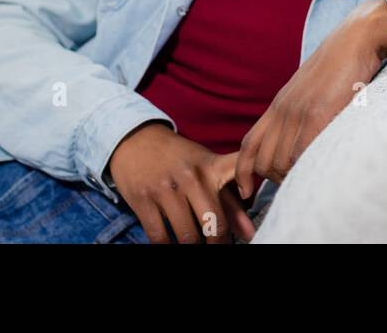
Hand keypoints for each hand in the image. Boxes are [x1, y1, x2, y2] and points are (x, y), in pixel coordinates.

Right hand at [107, 121, 255, 243]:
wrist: (136, 140)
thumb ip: (230, 202)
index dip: (247, 204)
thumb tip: (249, 234)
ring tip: (195, 246)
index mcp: (212, 168)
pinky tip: (172, 244)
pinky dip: (168, 247)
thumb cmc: (179, 159)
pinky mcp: (142, 200)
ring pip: (187, 235)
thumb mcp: (206, 170)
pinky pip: (159, 237)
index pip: (238, 179)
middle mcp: (191, 177)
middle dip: (217, 244)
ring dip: (193, 248)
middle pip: (214, 223)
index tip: (250, 230)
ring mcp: (165, 189)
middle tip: (216, 247)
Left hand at [234, 0, 386, 198]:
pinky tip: (320, 169)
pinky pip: (301, 153)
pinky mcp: (317, 113)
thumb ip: (301, 112)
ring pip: (280, 162)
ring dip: (293, 177)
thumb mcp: (311, 89)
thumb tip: (304, 139)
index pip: (249, 144)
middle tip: (295, 185)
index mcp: (279, 103)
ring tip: (312, 178)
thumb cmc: (343, 64)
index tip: (245, 191)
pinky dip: (307, 168)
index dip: (242, 172)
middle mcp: (282, 109)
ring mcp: (298, 112)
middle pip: (262, 160)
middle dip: (273, 180)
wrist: (357, 37)